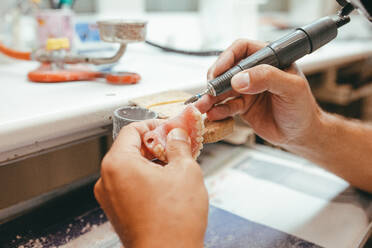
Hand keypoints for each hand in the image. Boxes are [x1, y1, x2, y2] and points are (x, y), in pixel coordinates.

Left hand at [94, 120, 208, 247]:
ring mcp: (110, 198)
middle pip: (130, 148)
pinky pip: (130, 185)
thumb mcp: (185, 172)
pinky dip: (146, 178)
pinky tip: (166, 184)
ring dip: (152, 162)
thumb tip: (177, 135)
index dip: (153, 124)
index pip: (131, 130)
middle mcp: (107, 180)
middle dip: (155, 144)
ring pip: (130, 168)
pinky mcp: (117, 212)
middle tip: (176, 145)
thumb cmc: (173, 221)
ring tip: (175, 165)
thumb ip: (179, 146)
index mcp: (118, 164)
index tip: (168, 127)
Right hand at [195, 39, 322, 146]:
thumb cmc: (303, 108)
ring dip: (211, 97)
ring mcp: (247, 89)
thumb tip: (239, 79)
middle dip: (215, 80)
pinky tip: (214, 114)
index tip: (219, 71)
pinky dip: (218, 110)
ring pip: (223, 89)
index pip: (242, 49)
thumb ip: (267, 79)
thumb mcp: (291, 89)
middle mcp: (255, 72)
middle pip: (227, 69)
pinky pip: (226, 106)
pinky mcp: (242, 106)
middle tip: (209, 91)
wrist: (301, 134)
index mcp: (269, 59)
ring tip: (203, 106)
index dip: (227, 57)